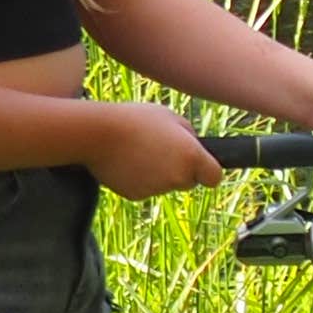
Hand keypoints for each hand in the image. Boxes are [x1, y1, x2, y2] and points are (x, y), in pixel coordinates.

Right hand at [81, 100, 221, 200]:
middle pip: (188, 181)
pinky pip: (145, 188)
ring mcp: (156, 189)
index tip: (202, 166)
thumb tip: (194, 147)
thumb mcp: (170, 117)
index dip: (209, 171)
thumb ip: (188, 134)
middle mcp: (177, 177)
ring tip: (139, 150)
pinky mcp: (136, 196)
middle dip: (181, 170)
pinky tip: (127, 161)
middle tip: (162, 149)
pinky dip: (140, 179)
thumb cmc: (136, 119)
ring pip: (165, 185)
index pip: (214, 177)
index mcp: (191, 157)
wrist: (98, 133)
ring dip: (158, 173)